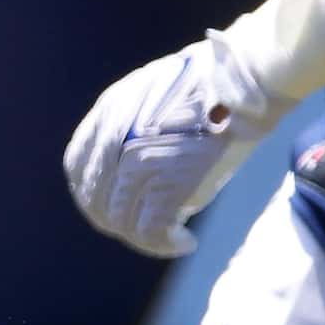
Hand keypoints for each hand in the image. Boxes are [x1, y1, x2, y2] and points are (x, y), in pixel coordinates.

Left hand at [62, 32, 298, 258]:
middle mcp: (115, 138)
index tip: (114, 205)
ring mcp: (140, 161)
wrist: (248, 81)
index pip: (77, 166)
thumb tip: (136, 169)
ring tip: (171, 238)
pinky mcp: (168, 182)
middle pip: (94, 198)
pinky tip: (185, 241)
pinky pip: (150, 230)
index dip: (91, 193)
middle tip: (145, 230)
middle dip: (116, 221)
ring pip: (120, 219)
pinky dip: (164, 243)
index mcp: (108, 113)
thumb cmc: (214, 87)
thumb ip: (135, 128)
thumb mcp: (157, 96)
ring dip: (144, 238)